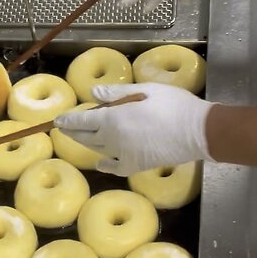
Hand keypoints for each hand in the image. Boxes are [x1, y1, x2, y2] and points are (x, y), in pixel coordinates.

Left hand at [54, 83, 212, 175]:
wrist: (198, 131)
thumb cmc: (173, 104)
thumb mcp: (144, 90)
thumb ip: (115, 93)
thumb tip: (92, 96)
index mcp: (113, 119)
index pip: (82, 121)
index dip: (68, 120)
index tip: (57, 120)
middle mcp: (113, 140)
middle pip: (86, 137)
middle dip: (72, 132)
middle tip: (63, 128)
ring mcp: (124, 155)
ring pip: (98, 150)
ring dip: (86, 143)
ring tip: (79, 138)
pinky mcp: (137, 166)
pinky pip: (115, 167)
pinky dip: (105, 165)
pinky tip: (100, 162)